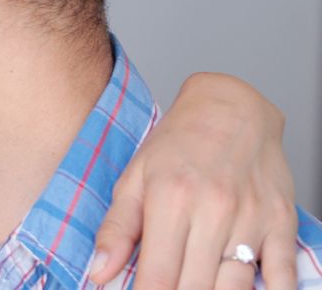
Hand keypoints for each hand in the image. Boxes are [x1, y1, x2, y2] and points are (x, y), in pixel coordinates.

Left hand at [88, 73, 297, 288]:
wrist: (231, 109)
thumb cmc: (178, 143)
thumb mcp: (134, 178)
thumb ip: (116, 229)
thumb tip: (98, 273)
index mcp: (170, 199)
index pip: (157, 276)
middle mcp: (213, 210)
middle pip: (194, 287)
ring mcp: (252, 218)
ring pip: (233, 288)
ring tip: (192, 288)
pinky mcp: (281, 222)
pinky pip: (281, 275)